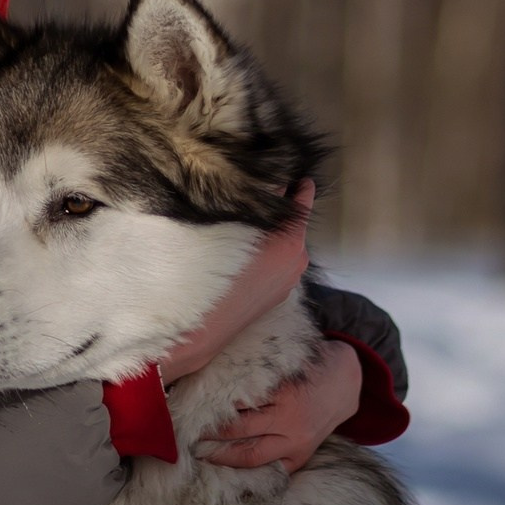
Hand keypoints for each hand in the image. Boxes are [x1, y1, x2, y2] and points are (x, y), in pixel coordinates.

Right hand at [158, 180, 314, 386]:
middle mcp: (297, 264)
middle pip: (292, 227)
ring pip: (284, 248)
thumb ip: (259, 203)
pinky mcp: (275, 297)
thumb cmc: (214, 274)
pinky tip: (245, 250)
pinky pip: (276, 265)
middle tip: (265, 192)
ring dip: (273, 233)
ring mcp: (287, 283)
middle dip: (281, 210)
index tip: (301, 176)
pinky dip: (267, 253)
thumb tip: (271, 182)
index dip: (301, 189)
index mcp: (292, 244)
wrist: (203, 328)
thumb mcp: (236, 229)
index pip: (301, 206)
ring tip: (251, 221)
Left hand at [199, 340, 362, 472]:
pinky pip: (271, 470)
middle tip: (184, 434)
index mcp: (283, 392)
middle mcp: (290, 420)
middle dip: (209, 435)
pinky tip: (227, 471)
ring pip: (251, 456)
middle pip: (238, 431)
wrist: (347, 381)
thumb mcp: (284, 361)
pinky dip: (249, 472)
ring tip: (199, 454)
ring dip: (222, 457)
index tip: (186, 408)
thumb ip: (254, 370)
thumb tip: (211, 369)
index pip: (237, 403)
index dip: (209, 407)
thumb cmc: (308, 366)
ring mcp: (297, 442)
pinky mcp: (302, 456)